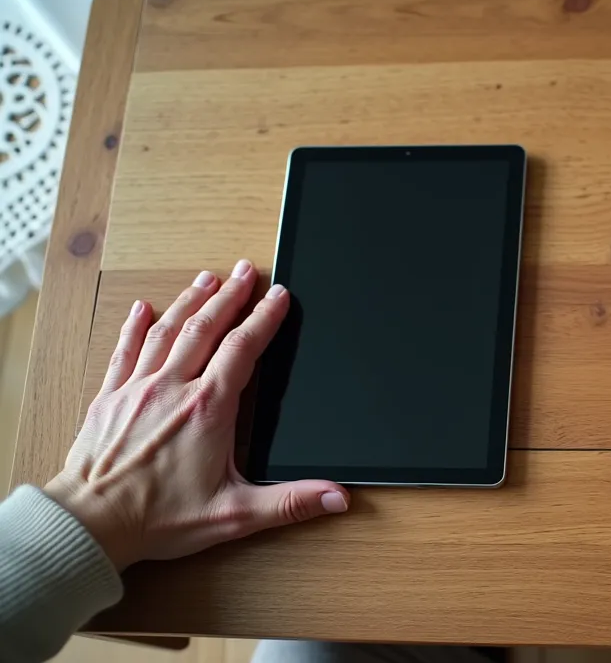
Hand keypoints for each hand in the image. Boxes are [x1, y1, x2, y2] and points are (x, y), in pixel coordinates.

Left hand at [44, 261, 348, 569]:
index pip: (243, 348)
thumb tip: (337, 497)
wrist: (90, 523)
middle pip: (207, 328)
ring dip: (190, 301)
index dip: (264, 318)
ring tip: (208, 279)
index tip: (278, 296)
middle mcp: (173, 389)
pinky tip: (143, 309)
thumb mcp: (235, 514)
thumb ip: (290, 503)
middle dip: (230, 296)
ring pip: (168, 331)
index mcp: (209, 409)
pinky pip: (125, 351)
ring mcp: (137, 389)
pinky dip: (135, 327)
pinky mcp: (109, 398)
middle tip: (246, 270)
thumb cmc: (158, 519)